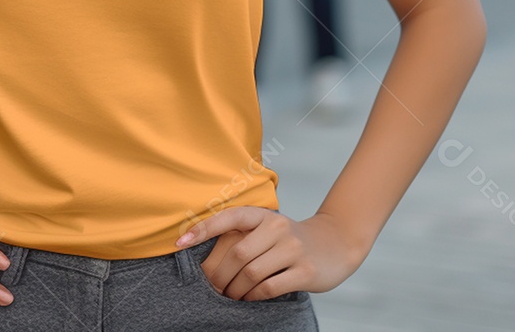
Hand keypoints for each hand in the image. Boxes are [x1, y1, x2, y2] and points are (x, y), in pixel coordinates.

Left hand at [174, 206, 368, 299]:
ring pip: (251, 273)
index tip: (180, 241)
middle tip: (213, 287)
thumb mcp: (268, 229)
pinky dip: (253, 296)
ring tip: (230, 295)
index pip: (228, 217)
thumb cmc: (291, 240)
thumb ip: (244, 235)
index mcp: (263, 215)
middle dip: (220, 274)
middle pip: (237, 254)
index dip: (202, 228)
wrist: (334, 244)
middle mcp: (277, 227)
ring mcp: (292, 249)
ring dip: (236, 289)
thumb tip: (206, 253)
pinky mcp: (304, 271)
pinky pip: (269, 288)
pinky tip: (249, 298)